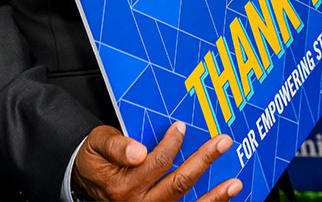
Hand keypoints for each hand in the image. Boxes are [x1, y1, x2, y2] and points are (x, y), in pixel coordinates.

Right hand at [71, 122, 240, 200]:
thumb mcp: (97, 143)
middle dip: (203, 161)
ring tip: (234, 183)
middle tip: (222, 142)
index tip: (182, 126)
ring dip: (214, 195)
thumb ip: (116, 146)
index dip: (172, 143)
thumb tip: (138, 151)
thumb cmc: (95, 159)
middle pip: (178, 183)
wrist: (86, 179)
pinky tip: (223, 197)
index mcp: (123, 185)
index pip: (156, 163)